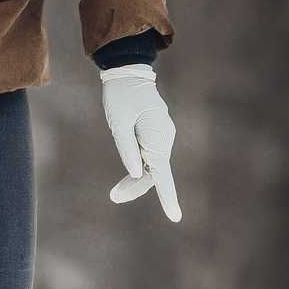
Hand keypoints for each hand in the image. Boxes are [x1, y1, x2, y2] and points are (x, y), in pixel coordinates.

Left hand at [100, 66, 180, 221]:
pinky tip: (128, 172)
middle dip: (136, 188)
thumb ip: (127, 148)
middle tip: (114, 197)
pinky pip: (150, 157)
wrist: (128, 72)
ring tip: (115, 192)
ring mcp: (162, 135)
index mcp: (156, 135)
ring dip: (136, 180)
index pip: (162, 172)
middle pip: (154, 173)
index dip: (167, 196)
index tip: (175, 217)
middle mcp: (164, 137)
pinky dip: (139, 168)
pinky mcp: (156, 134)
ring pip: (152, 166)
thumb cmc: (121, 95)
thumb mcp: (118, 122)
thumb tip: (138, 174)